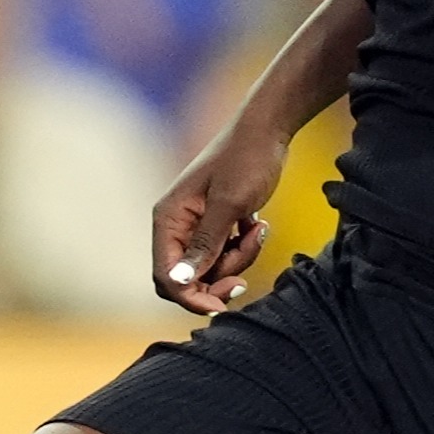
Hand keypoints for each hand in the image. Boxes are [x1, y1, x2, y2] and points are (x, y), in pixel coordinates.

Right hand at [152, 121, 288, 313]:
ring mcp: (196, 226)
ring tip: (258, 230)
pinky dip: (243, 248)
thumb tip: (178, 282)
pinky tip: (257, 225)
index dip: (190, 296)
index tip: (222, 303)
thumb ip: (204, 244)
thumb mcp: (229, 204)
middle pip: (187, 278)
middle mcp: (176, 225)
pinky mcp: (216, 224)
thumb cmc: (246, 160)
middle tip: (245, 275)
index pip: (166, 277)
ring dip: (238, 258)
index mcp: (168, 219)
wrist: (266, 130)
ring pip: (211, 268)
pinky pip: (225, 254)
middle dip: (217, 279)